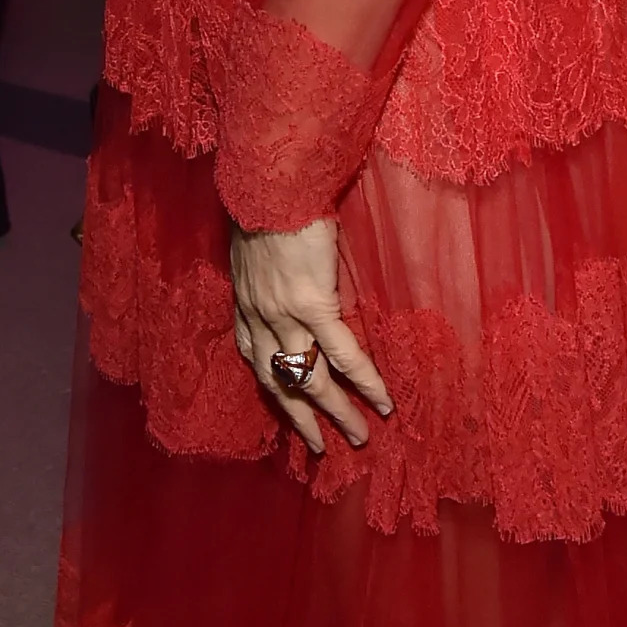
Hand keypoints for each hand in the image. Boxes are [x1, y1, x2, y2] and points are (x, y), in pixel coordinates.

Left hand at [229, 216, 391, 452]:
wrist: (271, 180)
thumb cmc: (266, 201)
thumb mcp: (254, 243)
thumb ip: (268, 271)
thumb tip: (289, 277)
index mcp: (245, 303)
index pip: (257, 360)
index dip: (276, 389)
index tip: (290, 411)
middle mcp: (258, 316)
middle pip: (281, 381)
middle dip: (303, 418)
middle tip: (324, 446)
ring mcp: (282, 314)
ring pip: (310, 377)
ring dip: (335, 411)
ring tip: (359, 435)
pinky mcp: (310, 303)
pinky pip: (341, 353)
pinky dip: (363, 380)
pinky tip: (381, 400)